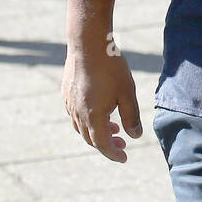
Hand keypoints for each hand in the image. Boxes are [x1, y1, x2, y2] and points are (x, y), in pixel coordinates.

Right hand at [62, 34, 142, 162]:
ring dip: (97, 131)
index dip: (114, 153)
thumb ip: (131, 117)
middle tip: (122, 143)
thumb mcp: (127, 93)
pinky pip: (75, 114)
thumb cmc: (111, 68)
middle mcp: (77, 113)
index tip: (124, 158)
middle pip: (90, 138)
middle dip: (107, 144)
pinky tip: (99, 110)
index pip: (102, 145)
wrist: (88, 44)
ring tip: (114, 127)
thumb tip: (135, 135)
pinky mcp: (66, 93)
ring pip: (81, 127)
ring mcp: (69, 103)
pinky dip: (88, 119)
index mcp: (93, 117)